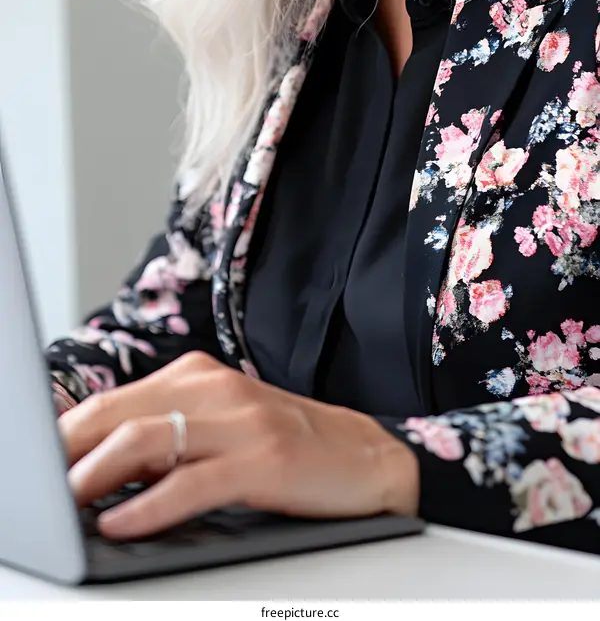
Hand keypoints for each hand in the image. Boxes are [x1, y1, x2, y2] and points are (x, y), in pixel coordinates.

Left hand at [58, 351, 419, 539]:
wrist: (368, 456)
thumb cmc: (286, 448)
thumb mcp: (219, 429)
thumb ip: (165, 437)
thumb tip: (91, 469)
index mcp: (197, 375)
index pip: (113, 401)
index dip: (66, 432)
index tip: (37, 461)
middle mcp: (215, 388)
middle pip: (120, 414)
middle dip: (68, 452)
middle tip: (42, 487)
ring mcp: (242, 421)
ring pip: (147, 440)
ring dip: (95, 475)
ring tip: (66, 503)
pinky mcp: (265, 460)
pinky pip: (191, 483)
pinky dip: (147, 506)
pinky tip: (121, 524)